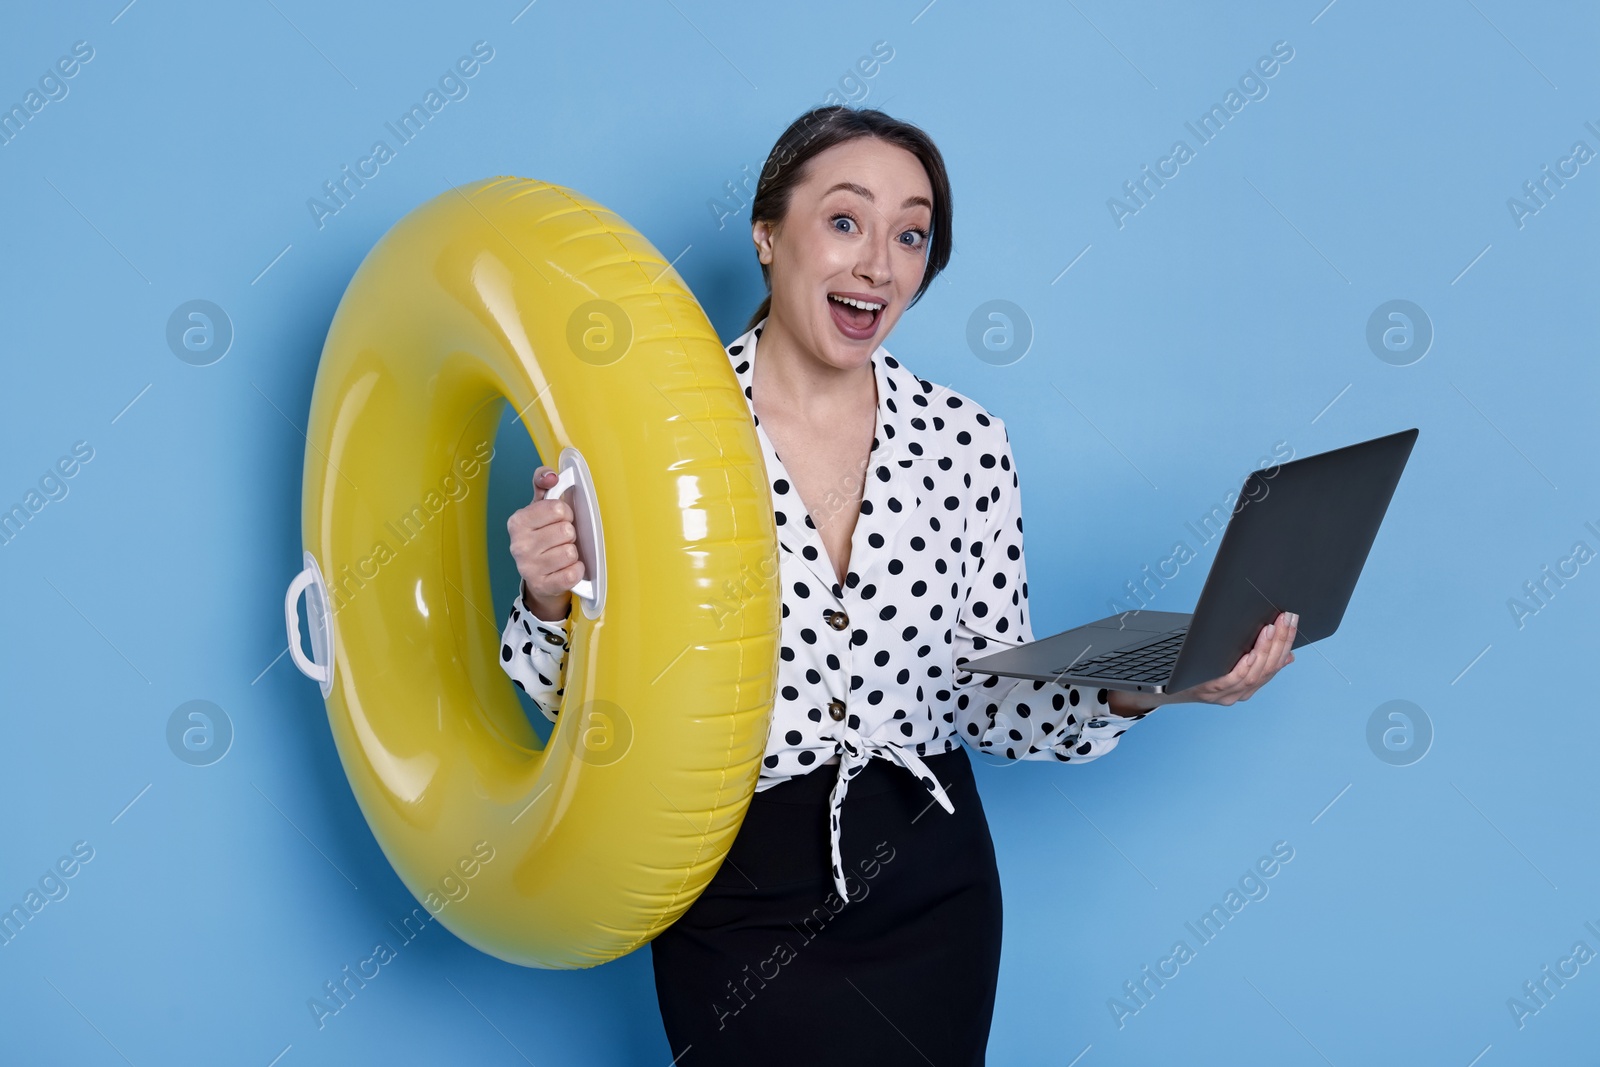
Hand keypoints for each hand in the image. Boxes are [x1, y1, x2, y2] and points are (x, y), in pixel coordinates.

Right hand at [506, 465, 580, 621]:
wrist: (541, 579)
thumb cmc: (542, 538)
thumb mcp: (539, 508)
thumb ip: (543, 484)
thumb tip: (551, 475)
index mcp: (518, 522)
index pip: (557, 508)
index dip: (565, 513)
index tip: (559, 519)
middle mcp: (518, 545)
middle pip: (566, 531)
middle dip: (569, 534)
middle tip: (561, 539)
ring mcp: (528, 568)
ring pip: (571, 552)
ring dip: (572, 553)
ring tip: (562, 554)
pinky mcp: (543, 586)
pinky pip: (573, 573)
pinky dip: (576, 571)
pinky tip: (567, 569)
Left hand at [1165, 611, 1297, 706]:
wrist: (1169, 687)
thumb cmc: (1201, 668)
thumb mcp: (1231, 662)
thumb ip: (1256, 658)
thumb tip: (1287, 655)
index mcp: (1249, 685)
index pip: (1275, 664)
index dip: (1286, 642)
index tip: (1292, 621)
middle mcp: (1241, 693)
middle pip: (1268, 668)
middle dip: (1280, 642)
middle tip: (1285, 619)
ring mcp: (1227, 694)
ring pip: (1254, 674)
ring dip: (1265, 650)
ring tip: (1270, 629)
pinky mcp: (1211, 691)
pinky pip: (1233, 679)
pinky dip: (1246, 667)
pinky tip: (1251, 653)